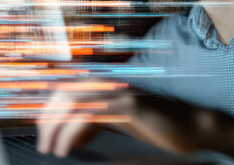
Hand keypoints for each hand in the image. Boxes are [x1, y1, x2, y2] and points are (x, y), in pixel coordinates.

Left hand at [35, 79, 233, 159]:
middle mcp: (112, 84)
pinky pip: (91, 116)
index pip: (68, 89)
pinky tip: (68, 149)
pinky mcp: (130, 106)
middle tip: (43, 142)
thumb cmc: (158, 126)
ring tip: (51, 149)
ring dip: (57, 127)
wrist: (192, 127)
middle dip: (48, 118)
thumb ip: (97, 121)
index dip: (50, 109)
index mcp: (108, 86)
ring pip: (75, 102)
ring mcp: (121, 93)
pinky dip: (73, 133)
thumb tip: (70, 135)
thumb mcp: (121, 122)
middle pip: (66, 93)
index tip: (42, 131)